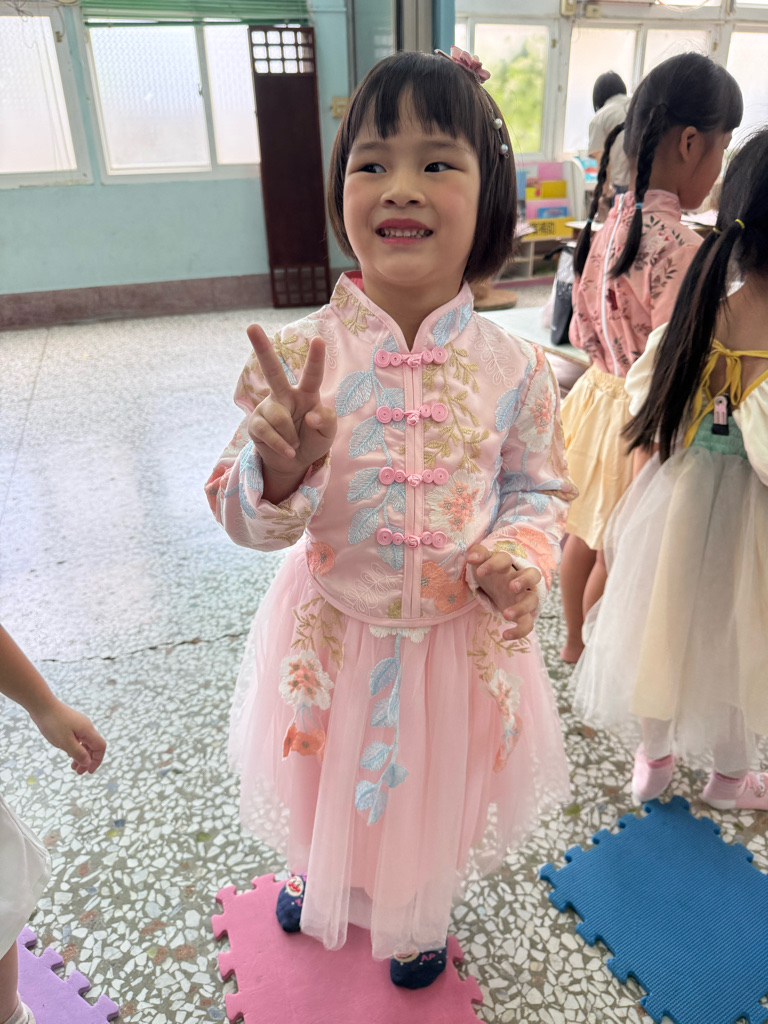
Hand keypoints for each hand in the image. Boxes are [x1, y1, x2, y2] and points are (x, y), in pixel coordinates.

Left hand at [31, 699, 105, 774]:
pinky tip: (69, 754)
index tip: (89, 771)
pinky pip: (78, 739)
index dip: (97, 760)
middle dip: (88, 760)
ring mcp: (79, 725)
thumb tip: (88, 762)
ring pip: (85, 743)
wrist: (42, 705)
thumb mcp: (65, 742)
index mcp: (88, 731)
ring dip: (81, 755)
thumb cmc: (53, 723)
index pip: (100, 747)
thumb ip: (78, 753)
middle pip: (93, 746)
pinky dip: (76, 748)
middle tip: (79, 772)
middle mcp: (86, 727)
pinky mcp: (71, 724)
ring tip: (73, 767)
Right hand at [246, 324, 336, 479]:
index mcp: (306, 394)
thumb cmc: (313, 440)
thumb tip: (309, 415)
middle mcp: (285, 395)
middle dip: (261, 348)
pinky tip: (288, 450)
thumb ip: (326, 421)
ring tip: (295, 443)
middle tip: (251, 326)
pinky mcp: (256, 423)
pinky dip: (281, 445)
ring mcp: (268, 407)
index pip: (312, 375)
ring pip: (278, 416)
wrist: (295, 462)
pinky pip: (268, 432)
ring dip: (290, 435)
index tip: (318, 340)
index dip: (316, 358)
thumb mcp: (328, 433)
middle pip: (272, 370)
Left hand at [466, 544, 541, 640]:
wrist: (500, 588)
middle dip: (524, 581)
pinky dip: (520, 631)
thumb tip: (471, 557)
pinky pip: (528, 624)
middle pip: (533, 575)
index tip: (480, 573)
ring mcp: (524, 597)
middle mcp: (520, 580)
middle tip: (512, 587)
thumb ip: (478, 555)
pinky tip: (505, 636)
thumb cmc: (492, 573)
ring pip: (533, 600)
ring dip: (522, 608)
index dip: (493, 564)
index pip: (505, 559)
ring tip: (506, 615)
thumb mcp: (483, 562)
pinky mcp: (525, 614)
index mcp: (508, 565)